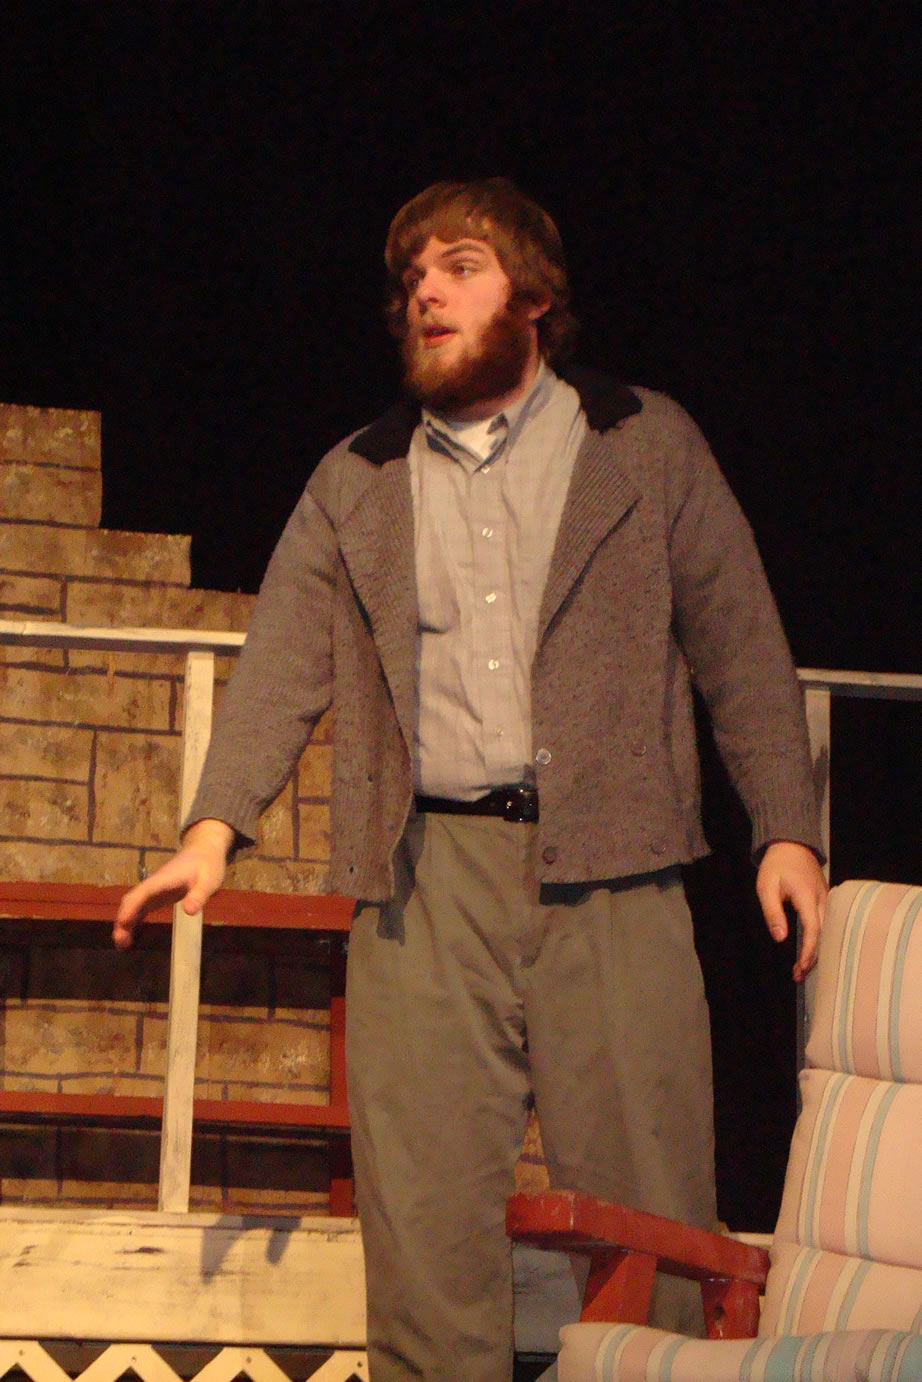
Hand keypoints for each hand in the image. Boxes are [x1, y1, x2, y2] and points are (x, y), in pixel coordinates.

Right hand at [113, 818, 233, 949]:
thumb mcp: (209, 880)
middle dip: (123, 920)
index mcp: (163, 880)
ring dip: (125, 923)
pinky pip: (141, 909)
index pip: (142, 894)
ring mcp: (154, 891)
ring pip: (133, 906)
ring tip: (122, 945)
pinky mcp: (157, 896)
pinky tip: (131, 936)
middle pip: (132, 901)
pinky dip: (133, 921)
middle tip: (120, 942)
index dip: (130, 908)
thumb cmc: (207, 864)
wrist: (204, 850)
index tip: (122, 924)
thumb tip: (189, 912)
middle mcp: (153, 885)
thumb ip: (199, 895)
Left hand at [756, 840, 827, 981]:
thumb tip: (781, 938)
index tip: (800, 968)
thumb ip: (773, 912)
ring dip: (816, 950)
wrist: (792, 844)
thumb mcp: (766, 886)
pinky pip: (826, 923)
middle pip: (824, 935)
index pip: (813, 930)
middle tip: (799, 975)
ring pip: (828, 930)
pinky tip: (810, 950)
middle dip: (813, 957)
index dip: (808, 952)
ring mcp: (827, 899)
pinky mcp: (825, 899)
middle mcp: (823, 900)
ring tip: (802, 968)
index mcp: (808, 897)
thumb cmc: (776, 865)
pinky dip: (819, 939)